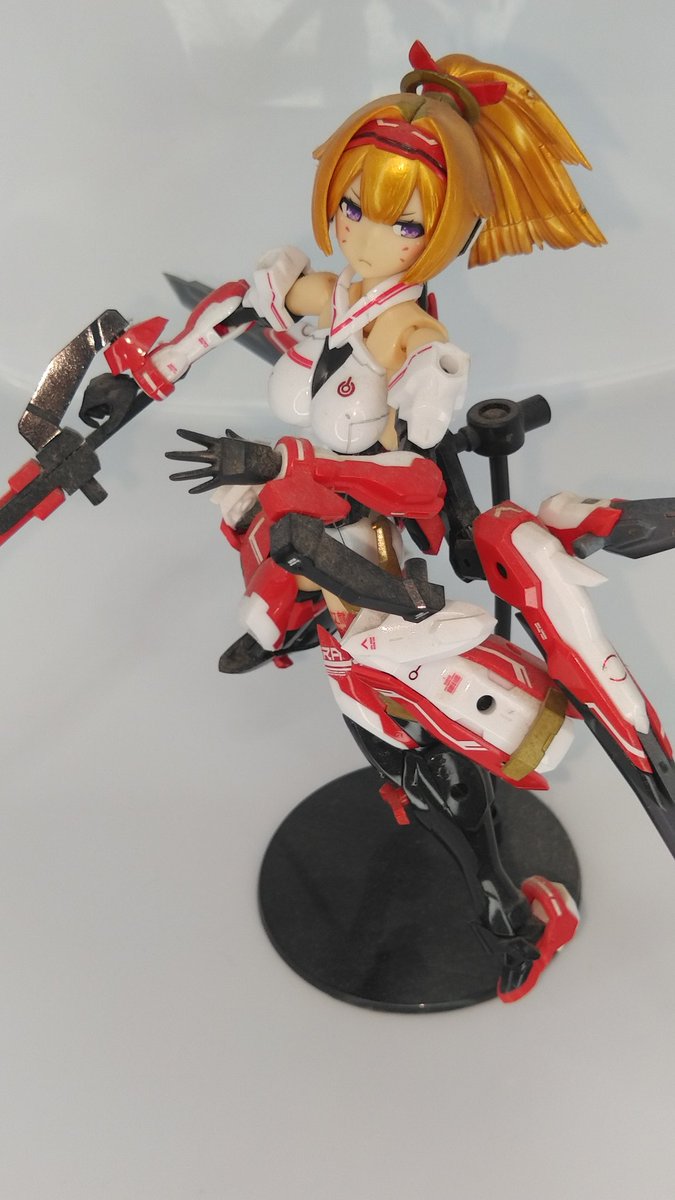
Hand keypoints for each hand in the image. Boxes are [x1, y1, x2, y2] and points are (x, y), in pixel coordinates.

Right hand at [79, 373, 141, 428]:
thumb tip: (105, 432)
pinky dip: (101, 398)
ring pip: (91, 399)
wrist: (134, 379)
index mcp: (92, 396)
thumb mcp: (119, 412)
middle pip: (87, 407)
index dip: (88, 422)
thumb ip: (111, 424)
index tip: (97, 425)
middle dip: (97, 413)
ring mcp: (93, 382)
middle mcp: (90, 387)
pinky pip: (95, 392)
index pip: (82, 413)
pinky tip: (112, 398)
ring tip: (112, 405)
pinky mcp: (98, 379)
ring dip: (100, 405)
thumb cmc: (127, 393)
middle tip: (109, 413)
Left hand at [166, 429, 281, 492]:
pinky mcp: (223, 479)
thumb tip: (228, 431)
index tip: (178, 432)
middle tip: (167, 455)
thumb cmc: (254, 450)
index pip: (200, 438)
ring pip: (197, 472)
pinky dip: (200, 488)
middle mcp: (216, 456)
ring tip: (171, 476)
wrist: (264, 464)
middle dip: (179, 455)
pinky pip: (209, 485)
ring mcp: (218, 468)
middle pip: (193, 456)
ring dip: (183, 475)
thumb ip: (233, 437)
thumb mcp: (242, 441)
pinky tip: (190, 491)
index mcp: (219, 445)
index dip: (189, 435)